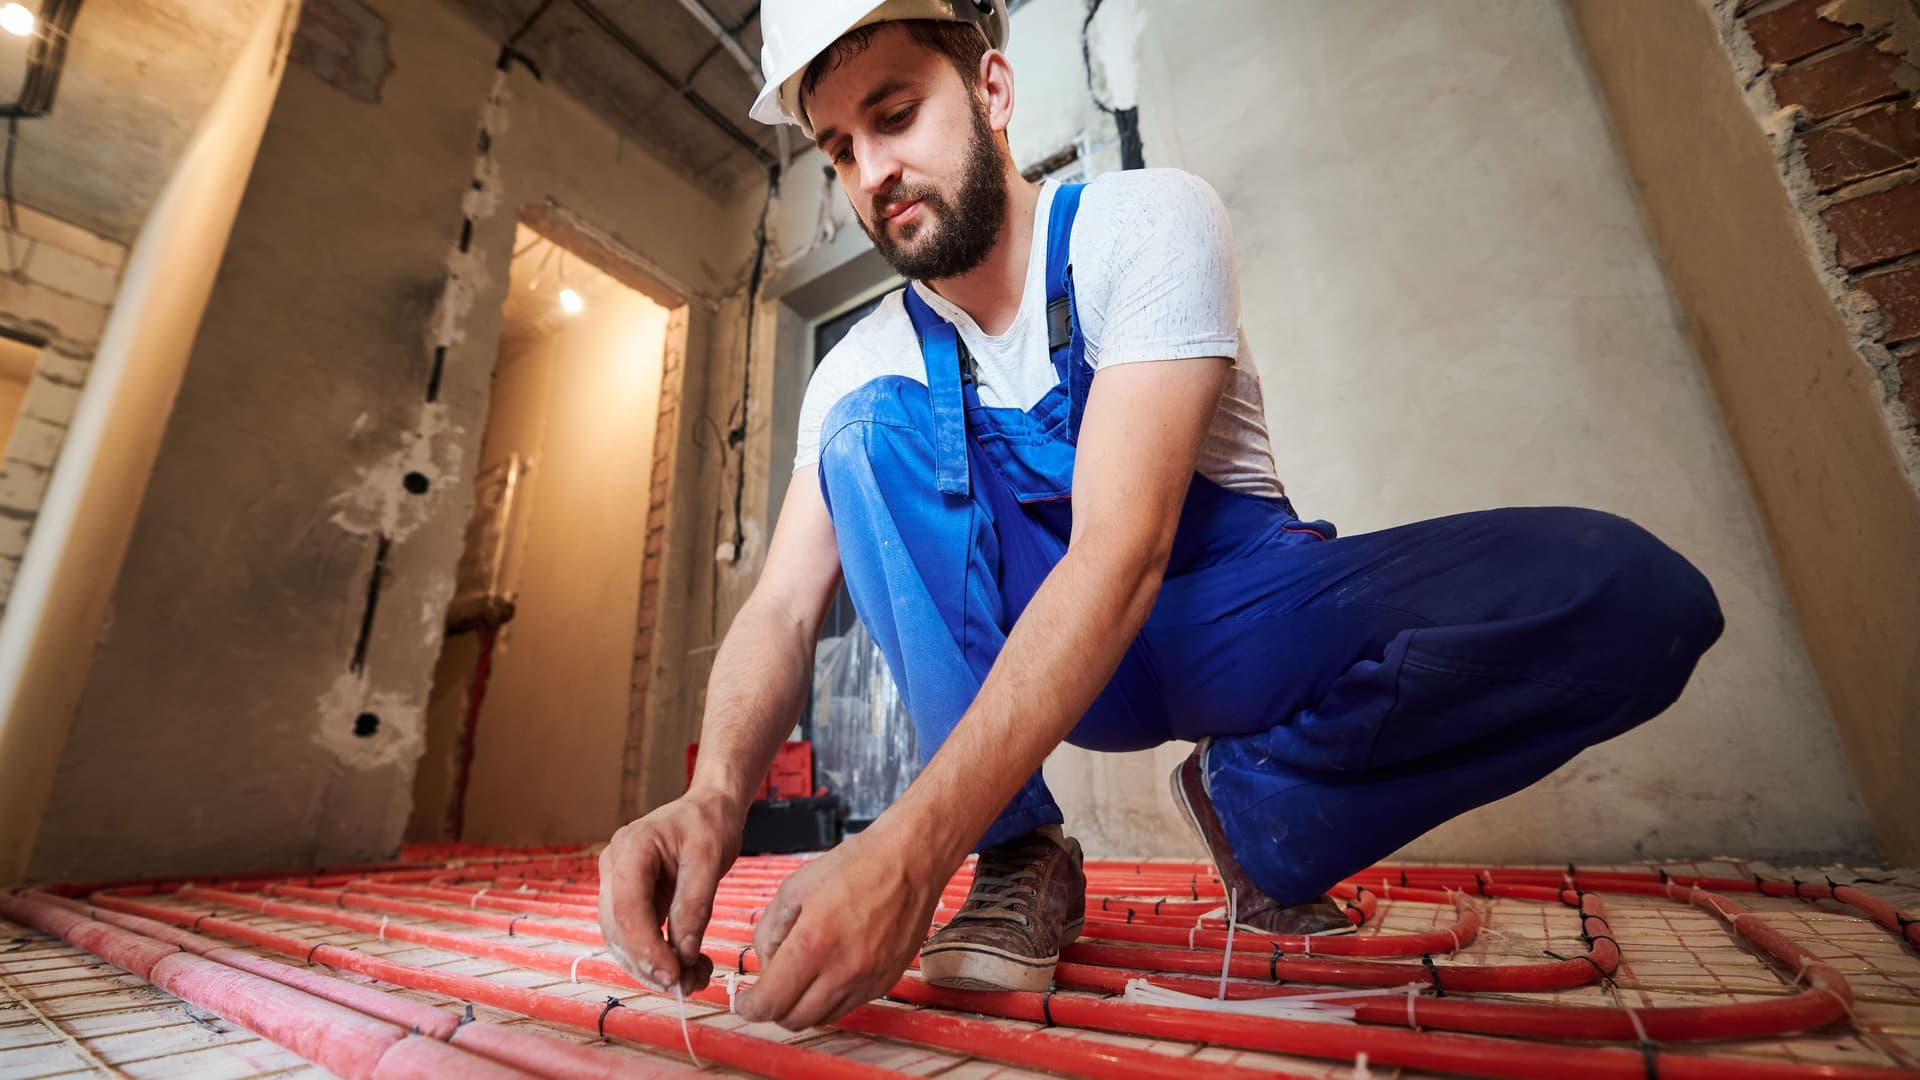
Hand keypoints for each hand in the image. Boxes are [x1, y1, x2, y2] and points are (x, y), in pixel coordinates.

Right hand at [597, 788, 742, 992]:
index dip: (646, 949)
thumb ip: (695, 905)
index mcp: (630, 849)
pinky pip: (635, 936)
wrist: (708, 807)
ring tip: (694, 979)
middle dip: (649, 965)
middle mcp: (614, 868)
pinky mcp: (631, 899)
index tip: (675, 975)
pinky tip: (688, 965)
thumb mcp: (710, 858)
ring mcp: (618, 884)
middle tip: (688, 985)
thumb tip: (684, 954)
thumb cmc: (709, 823)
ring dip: (652, 967)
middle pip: (617, 930)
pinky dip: (657, 957)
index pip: (626, 910)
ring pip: (621, 940)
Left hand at [734, 823, 948, 1029]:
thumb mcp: (795, 888)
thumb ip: (769, 931)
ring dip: (803, 1006)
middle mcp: (843, 970)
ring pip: (822, 1018)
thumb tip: (765, 966)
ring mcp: (868, 980)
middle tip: (770, 988)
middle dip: (774, 1009)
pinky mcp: (886, 981)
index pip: (771, 1002)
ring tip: (802, 974)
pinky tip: (829, 970)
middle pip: (794, 1019)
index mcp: (814, 943)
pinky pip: (848, 1006)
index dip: (750, 1007)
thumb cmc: (855, 866)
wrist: (910, 860)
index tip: (744, 1002)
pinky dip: (830, 998)